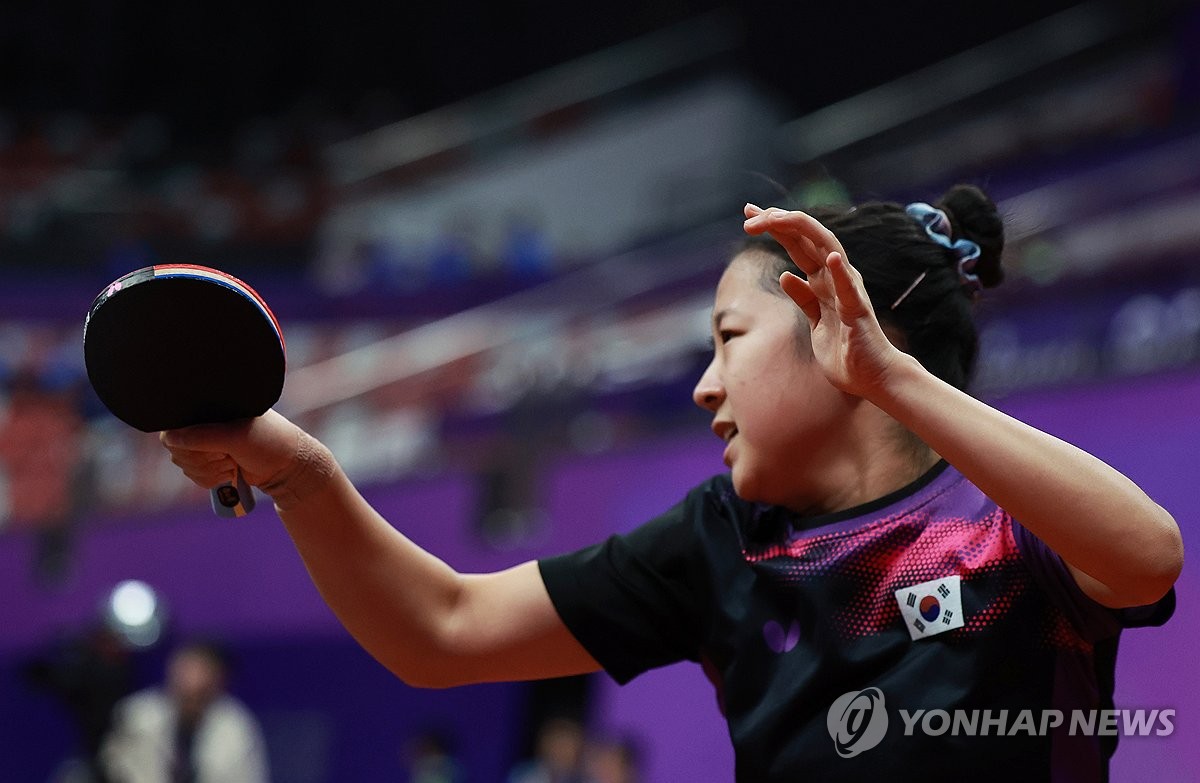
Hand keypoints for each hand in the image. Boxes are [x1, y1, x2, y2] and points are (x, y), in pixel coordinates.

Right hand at [160, 409, 303, 490]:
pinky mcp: (209, 460)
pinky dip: (211, 479)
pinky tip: (231, 471)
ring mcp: (205, 442)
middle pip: (178, 449)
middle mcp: (203, 422)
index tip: (215, 447)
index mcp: (210, 407)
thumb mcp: (237, 437)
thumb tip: (168, 439)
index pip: (175, 426)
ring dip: (210, 470)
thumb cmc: (268, 443)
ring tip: (233, 461)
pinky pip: (194, 475)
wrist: (286, 467)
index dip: (190, 444)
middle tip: (228, 454)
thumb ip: (203, 437)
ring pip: (185, 465)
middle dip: (204, 460)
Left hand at [742, 203, 908, 397]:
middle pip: (806, 239)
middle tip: (750, 212)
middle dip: (778, 222)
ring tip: (777, 218)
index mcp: (823, 280)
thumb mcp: (815, 320)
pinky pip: (848, 290)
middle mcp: (836, 278)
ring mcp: (848, 292)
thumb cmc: (844, 351)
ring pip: (826, 250)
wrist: (871, 377)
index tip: (749, 214)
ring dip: (803, 232)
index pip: (796, 244)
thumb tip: (785, 276)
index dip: (774, 227)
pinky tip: (832, 258)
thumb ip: (804, 297)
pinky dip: (841, 273)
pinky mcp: (858, 313)